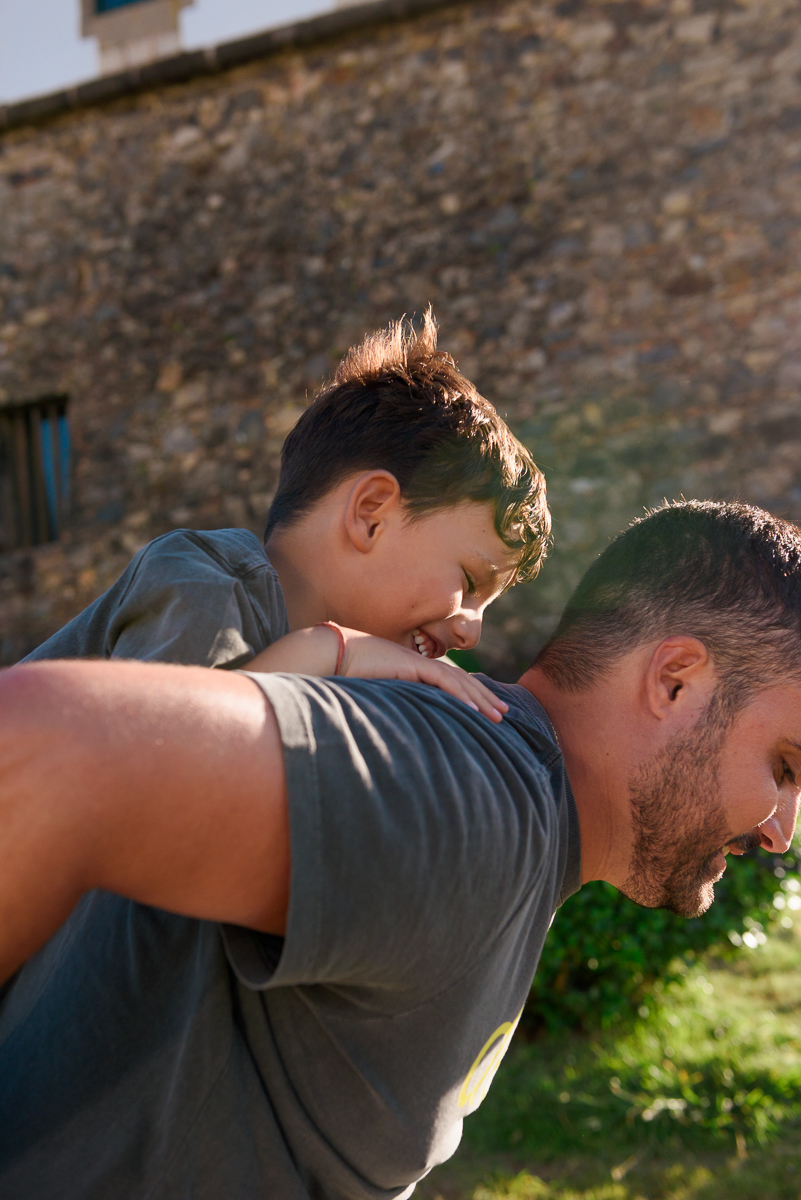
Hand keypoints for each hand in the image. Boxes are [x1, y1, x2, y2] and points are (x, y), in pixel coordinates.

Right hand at [336, 628, 507, 722]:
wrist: (335, 654)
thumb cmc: (351, 675)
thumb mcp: (380, 692)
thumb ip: (397, 702)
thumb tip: (403, 725)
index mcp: (417, 669)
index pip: (452, 682)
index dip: (472, 695)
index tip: (487, 710)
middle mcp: (423, 665)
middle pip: (463, 682)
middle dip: (485, 698)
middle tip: (505, 713)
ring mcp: (420, 663)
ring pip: (459, 683)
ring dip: (480, 700)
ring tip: (497, 716)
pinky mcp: (414, 666)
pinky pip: (443, 683)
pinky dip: (461, 696)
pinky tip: (474, 711)